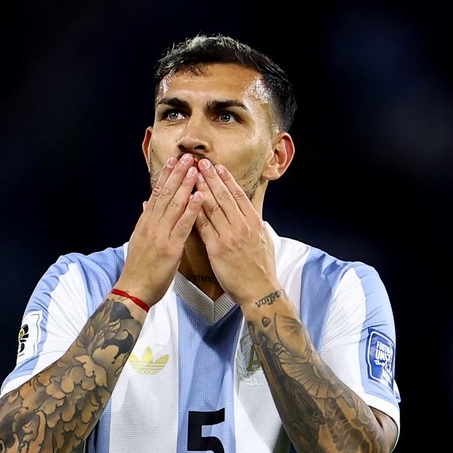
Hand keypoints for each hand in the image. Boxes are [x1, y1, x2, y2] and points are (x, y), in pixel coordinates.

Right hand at [118, 154, 204, 306]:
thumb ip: (146, 222)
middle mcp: (152, 224)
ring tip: (195, 169)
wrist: (133, 289)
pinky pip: (183, 225)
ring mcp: (160, 235)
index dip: (166, 176)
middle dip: (177, 174)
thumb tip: (147, 205)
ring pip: (174, 205)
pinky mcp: (170, 247)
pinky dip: (192, 210)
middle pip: (165, 194)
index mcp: (145, 223)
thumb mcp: (139, 241)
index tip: (173, 161)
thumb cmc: (140, 269)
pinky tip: (200, 197)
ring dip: (186, 185)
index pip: (156, 194)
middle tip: (187, 157)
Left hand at [193, 159, 279, 305]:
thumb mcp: (265, 242)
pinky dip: (195, 212)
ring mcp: (229, 236)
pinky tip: (187, 202)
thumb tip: (256, 219)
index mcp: (254, 222)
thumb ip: (258, 227)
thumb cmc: (262, 268)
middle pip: (224, 196)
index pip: (238, 194)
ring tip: (192, 175)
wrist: (259, 290)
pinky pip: (203, 226)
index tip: (218, 166)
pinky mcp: (217, 248)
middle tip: (200, 162)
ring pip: (212, 207)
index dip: (227, 179)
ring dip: (201, 189)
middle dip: (211, 177)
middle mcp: (242, 225)